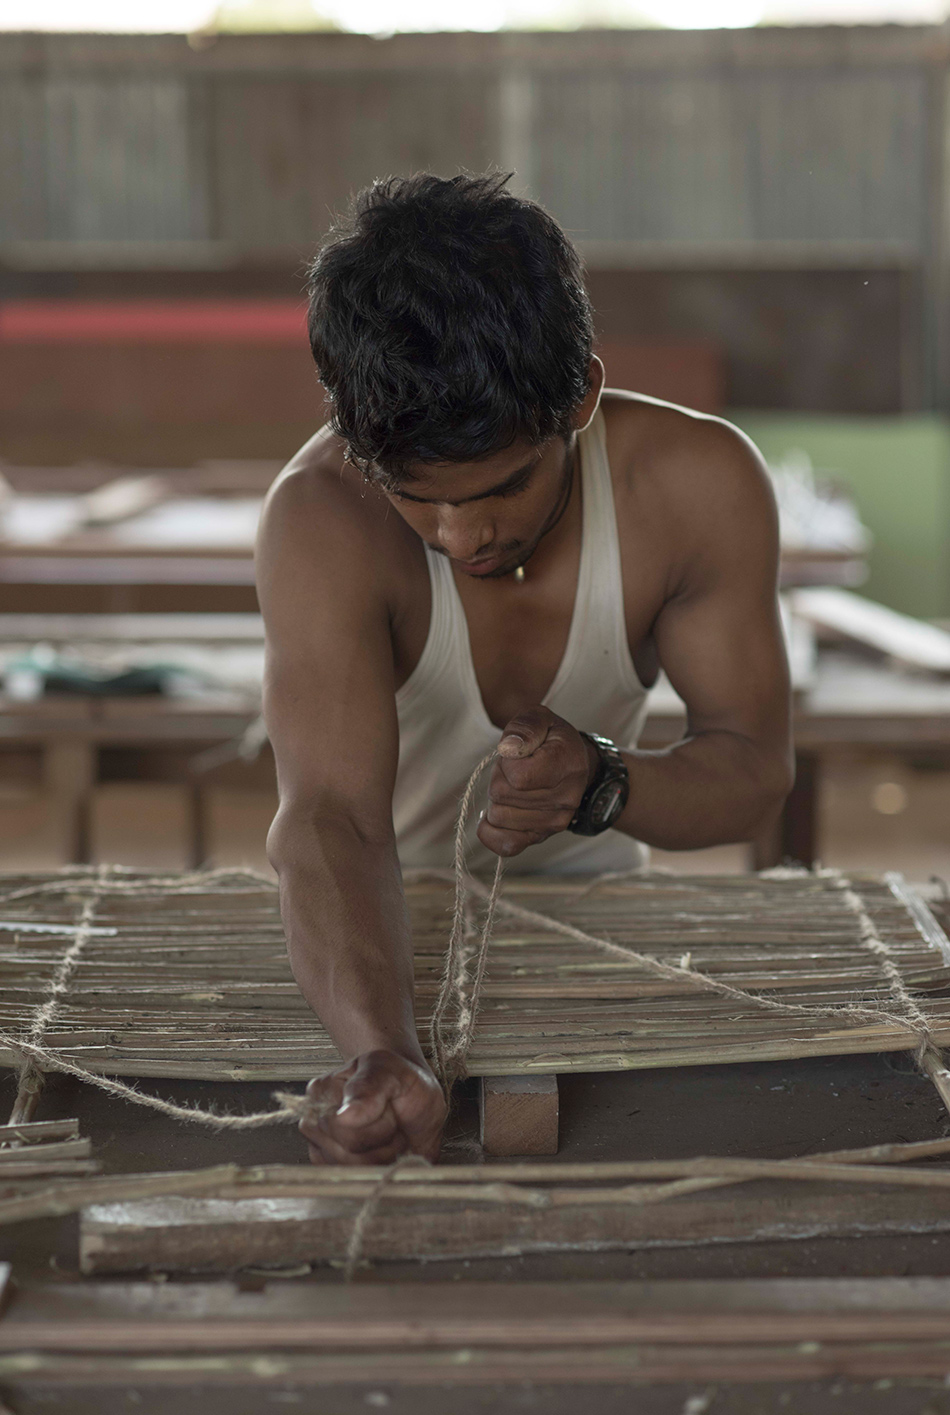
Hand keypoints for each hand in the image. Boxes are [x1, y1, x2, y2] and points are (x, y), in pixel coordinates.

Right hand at [300, 1049, 445, 1165]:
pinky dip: (379, 1169)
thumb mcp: (391, 1072)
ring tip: (392, 1134)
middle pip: (347, 1151)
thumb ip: (368, 1087)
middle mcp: (315, 1121)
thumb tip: (343, 1116)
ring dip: (384, 1155)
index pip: (338, 1124)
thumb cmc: (400, 1082)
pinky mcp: (335, 1169)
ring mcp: (323, 1148)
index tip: (390, 1105)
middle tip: (393, 1120)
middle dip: (382, 1138)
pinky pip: (355, 1181)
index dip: (375, 1121)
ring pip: (353, 1169)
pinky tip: (386, 1150)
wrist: (418, 1103)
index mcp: (321, 1092)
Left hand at [477, 705, 597, 857]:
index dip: (506, 763)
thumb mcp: (539, 718)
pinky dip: (493, 832)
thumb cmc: (550, 738)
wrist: (574, 763)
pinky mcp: (542, 836)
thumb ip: (524, 727)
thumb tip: (508, 750)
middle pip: (502, 796)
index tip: (517, 754)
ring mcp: (555, 822)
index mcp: (567, 764)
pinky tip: (497, 815)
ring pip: (499, 818)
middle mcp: (566, 798)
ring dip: (498, 800)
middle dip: (499, 779)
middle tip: (516, 768)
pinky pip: (507, 846)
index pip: (518, 777)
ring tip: (516, 786)